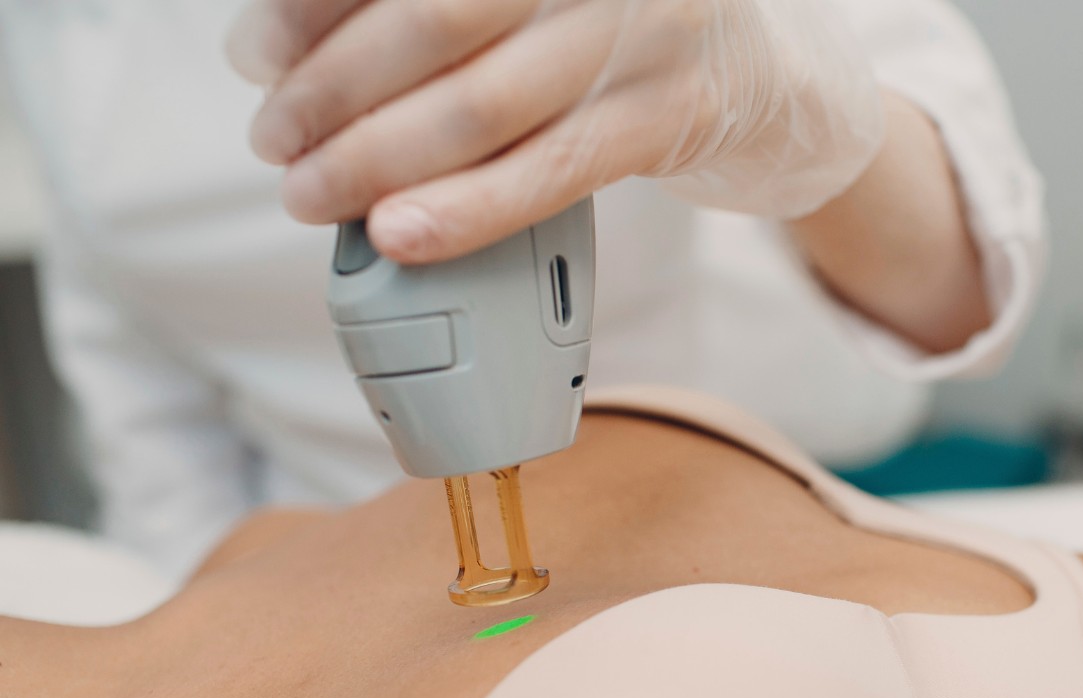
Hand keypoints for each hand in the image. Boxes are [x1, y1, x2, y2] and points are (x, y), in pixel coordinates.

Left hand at [227, 0, 885, 262]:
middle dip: (330, 91)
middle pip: (430, 20)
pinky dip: (466, 211)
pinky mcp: (675, 112)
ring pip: (480, 105)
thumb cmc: (619, 25)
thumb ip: (438, 6)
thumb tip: (280, 47)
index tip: (255, 54)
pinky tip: (401, 236)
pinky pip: (550, 173)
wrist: (772, 70)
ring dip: (377, 160)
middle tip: (277, 141)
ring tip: (315, 194)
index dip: (312, 6)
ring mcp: (649, 26)